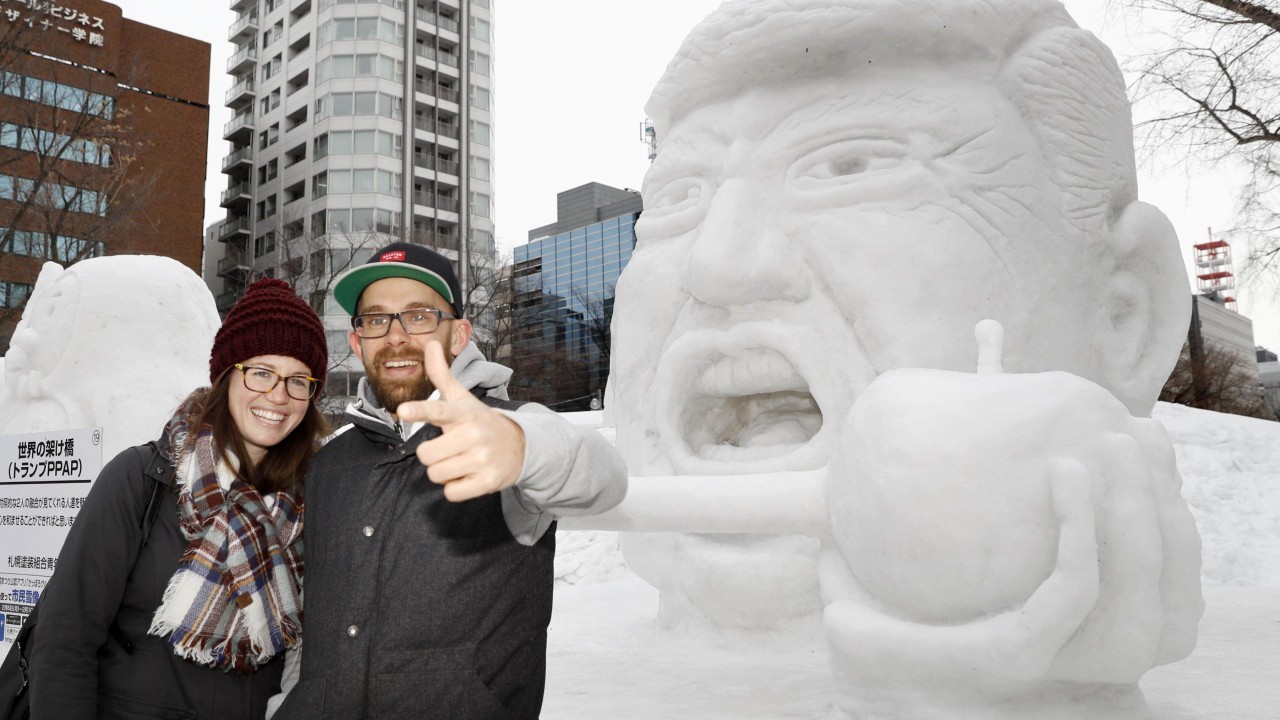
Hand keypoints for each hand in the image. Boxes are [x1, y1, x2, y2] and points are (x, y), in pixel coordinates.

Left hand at [395, 341, 525, 501]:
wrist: (520, 445)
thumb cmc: (480, 422)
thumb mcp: (462, 399)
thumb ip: (441, 375)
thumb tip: (430, 344)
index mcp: (463, 413)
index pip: (438, 411)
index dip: (419, 411)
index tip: (404, 410)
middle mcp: (474, 434)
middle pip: (426, 455)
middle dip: (432, 456)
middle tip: (449, 449)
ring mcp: (483, 458)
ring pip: (437, 475)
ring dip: (443, 472)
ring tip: (460, 461)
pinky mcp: (489, 481)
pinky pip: (452, 493)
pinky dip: (456, 488)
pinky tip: (468, 476)